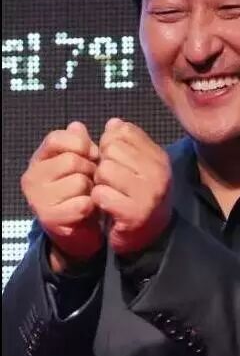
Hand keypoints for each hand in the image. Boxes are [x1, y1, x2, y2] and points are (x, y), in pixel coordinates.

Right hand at [21, 122, 103, 271]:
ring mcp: (38, 199)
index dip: (80, 144)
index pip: (56, 138)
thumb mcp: (80, 162)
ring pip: (79, 181)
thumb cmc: (80, 190)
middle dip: (90, 169)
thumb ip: (80, 143)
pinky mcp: (50, 219)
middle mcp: (32, 177)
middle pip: (72, 160)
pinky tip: (88, 209)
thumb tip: (77, 126)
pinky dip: (92, 206)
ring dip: (92, 189)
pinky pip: (82, 204)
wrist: (78, 228)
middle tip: (92, 179)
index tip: (92, 154)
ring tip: (88, 194)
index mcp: (39, 159)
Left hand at [92, 118, 172, 255]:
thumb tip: (113, 123)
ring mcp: (148, 194)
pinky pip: (101, 194)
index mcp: (159, 157)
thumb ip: (126, 143)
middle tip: (110, 180)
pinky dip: (98, 200)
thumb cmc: (139, 196)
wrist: (150, 236)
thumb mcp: (138, 166)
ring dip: (99, 182)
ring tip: (109, 192)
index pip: (124, 131)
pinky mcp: (134, 214)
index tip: (114, 160)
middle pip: (111, 150)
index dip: (110, 143)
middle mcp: (158, 173)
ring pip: (104, 170)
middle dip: (103, 163)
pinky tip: (106, 205)